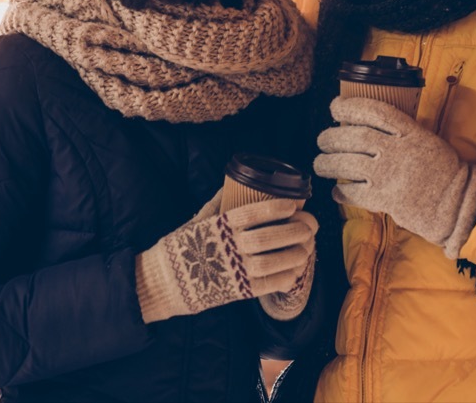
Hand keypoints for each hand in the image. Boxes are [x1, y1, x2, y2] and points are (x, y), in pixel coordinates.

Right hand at [136, 198, 316, 322]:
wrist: (165, 282)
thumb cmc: (181, 247)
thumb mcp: (196, 220)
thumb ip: (216, 203)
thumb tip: (230, 183)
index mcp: (218, 226)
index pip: (252, 213)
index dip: (276, 208)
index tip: (294, 204)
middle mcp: (228, 247)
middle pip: (269, 237)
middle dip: (295, 230)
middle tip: (311, 225)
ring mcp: (234, 270)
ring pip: (273, 262)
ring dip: (296, 253)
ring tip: (308, 246)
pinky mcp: (238, 291)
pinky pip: (268, 285)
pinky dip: (286, 277)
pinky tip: (296, 270)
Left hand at [312, 95, 475, 257]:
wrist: (457, 204)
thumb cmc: (443, 171)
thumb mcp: (426, 140)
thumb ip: (400, 132)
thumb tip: (365, 125)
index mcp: (410, 132)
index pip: (374, 111)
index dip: (350, 106)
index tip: (335, 106)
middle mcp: (398, 150)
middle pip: (355, 137)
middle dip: (332, 137)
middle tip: (322, 140)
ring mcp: (390, 175)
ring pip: (348, 163)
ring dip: (328, 163)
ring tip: (320, 164)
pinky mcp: (386, 199)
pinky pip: (355, 193)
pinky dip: (341, 191)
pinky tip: (336, 191)